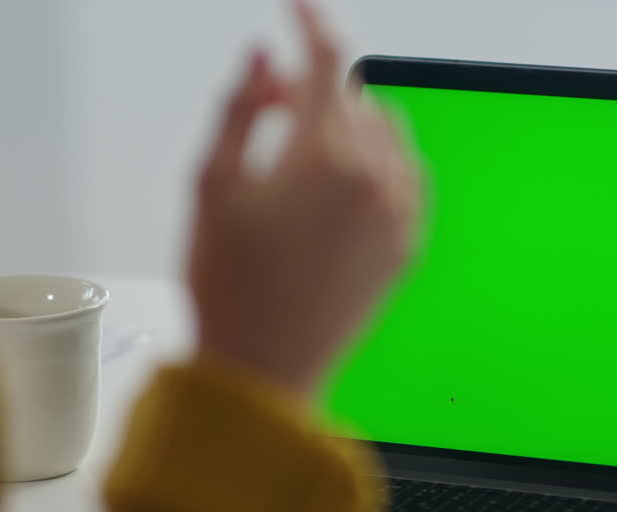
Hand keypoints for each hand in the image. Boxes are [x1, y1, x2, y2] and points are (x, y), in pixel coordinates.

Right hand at [189, 0, 421, 400]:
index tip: (297, 10)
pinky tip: (339, 192)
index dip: (308, 23)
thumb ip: (239, 108)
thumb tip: (263, 62)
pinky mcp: (407, 247)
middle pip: (354, 97)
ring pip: (387, 134)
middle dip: (314, 92)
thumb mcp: (209, 185)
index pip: (327, 60)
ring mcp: (398, 214)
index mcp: (325, 155)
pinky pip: (407, 179)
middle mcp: (375, 178)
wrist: (262, 370)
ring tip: (301, 161)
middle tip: (271, 112)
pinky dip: (379, 166)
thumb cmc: (229, 289)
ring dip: (349, 127)